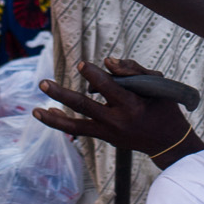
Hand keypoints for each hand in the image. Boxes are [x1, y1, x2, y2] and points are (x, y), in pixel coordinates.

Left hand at [34, 58, 200, 163]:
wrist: (168, 142)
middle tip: (43, 84)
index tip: (81, 65)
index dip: (94, 75)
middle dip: (62, 94)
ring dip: (54, 117)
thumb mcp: (157, 84)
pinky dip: (63, 122)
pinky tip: (49, 112)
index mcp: (132, 105)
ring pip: (76, 126)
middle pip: (84, 106)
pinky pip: (79, 130)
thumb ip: (132, 70)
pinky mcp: (105, 137)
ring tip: (35, 110)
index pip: (108, 88)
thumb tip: (106, 61)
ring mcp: (108, 132)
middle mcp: (117, 121)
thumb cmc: (163, 106)